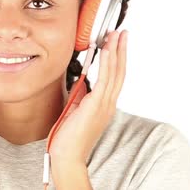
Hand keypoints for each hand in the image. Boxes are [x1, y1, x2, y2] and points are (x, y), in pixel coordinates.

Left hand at [49, 30, 127, 165]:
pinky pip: (104, 79)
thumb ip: (81, 95)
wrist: (67, 156)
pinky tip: (105, 50)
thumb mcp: (76, 110)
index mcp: (105, 105)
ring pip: (114, 72)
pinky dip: (106, 63)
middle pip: (119, 71)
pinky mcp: (96, 104)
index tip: (117, 43)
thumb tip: (83, 81)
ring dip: (115, 51)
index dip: (117, 59)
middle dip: (121, 50)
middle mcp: (108, 103)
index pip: (115, 77)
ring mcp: (104, 104)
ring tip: (116, 35)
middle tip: (122, 33)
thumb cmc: (69, 137)